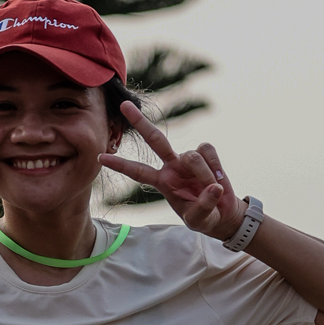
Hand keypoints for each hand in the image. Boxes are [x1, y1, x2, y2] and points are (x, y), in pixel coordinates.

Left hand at [99, 103, 247, 242]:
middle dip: (139, 122)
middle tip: (124, 104)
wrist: (223, 214)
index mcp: (162, 182)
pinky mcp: (205, 153)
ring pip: (192, 155)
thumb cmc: (205, 217)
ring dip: (204, 175)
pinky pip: (208, 151)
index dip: (120, 164)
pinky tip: (219, 178)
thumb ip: (203, 207)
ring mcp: (188, 158)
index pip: (137, 171)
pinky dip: (216, 167)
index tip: (100, 157)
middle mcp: (172, 166)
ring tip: (212, 189)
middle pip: (154, 139)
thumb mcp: (199, 221)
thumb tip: (213, 188)